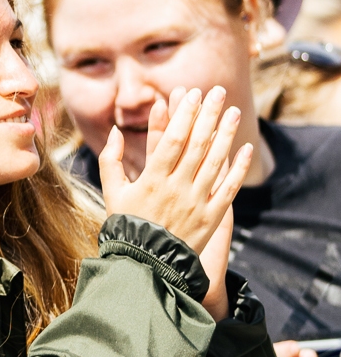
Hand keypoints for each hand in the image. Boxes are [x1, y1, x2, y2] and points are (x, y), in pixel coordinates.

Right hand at [100, 86, 253, 259]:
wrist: (148, 264)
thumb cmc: (127, 225)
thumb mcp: (112, 192)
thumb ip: (110, 160)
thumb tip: (115, 130)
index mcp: (152, 179)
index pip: (172, 140)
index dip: (184, 115)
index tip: (192, 94)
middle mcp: (177, 188)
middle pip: (198, 144)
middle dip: (209, 115)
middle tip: (219, 92)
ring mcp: (197, 202)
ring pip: (216, 162)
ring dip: (226, 134)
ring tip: (234, 111)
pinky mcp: (212, 216)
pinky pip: (229, 188)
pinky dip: (239, 168)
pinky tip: (245, 149)